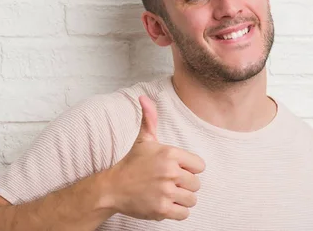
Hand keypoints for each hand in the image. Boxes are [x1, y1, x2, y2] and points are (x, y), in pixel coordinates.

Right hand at [107, 95, 205, 220]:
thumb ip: (149, 118)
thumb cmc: (132, 163)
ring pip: (192, 200)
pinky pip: (184, 214)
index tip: (176, 169)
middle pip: (196, 184)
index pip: (199, 166)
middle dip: (185, 185)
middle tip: (169, 183)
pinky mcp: (161, 209)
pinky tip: (167, 204)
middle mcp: (170, 172)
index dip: (189, 169)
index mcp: (170, 154)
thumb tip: (144, 97)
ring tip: (168, 194)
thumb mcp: (143, 139)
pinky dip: (177, 211)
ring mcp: (165, 192)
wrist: (113, 188)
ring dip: (182, 199)